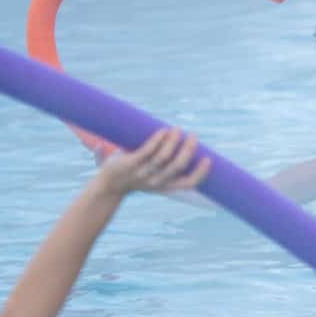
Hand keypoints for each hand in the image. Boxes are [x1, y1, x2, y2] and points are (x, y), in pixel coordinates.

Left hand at [96, 127, 210, 195]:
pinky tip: (163, 131)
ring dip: (173, 141)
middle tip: (193, 136)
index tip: (208, 159)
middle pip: (178, 166)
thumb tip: (184, 144)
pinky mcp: (130, 164)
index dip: (201, 173)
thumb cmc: (134, 177)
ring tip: (177, 130)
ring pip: (163, 157)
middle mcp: (155, 181)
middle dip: (189, 150)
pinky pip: (147, 151)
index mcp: (165, 186)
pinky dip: (157, 140)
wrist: (107, 186)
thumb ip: (168, 167)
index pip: (188, 184)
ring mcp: (142, 173)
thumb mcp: (153, 176)